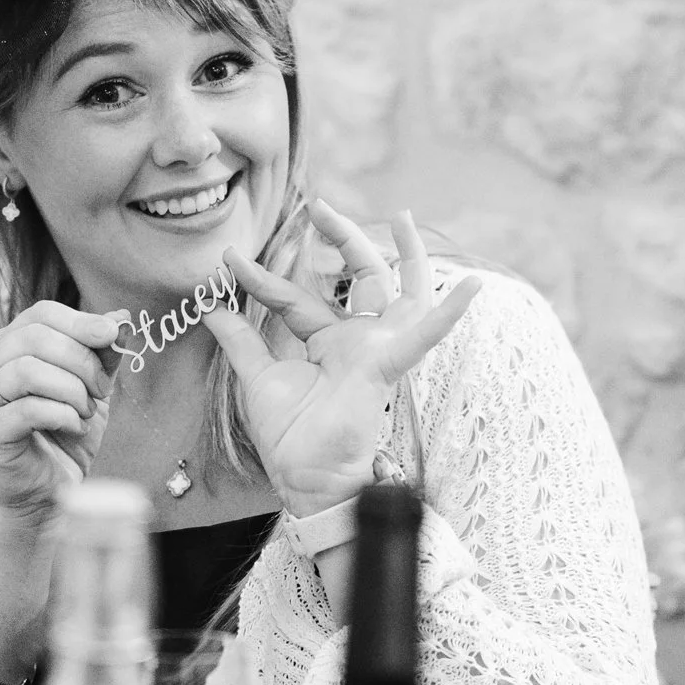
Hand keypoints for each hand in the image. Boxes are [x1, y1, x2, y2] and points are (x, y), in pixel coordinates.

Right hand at [0, 300, 121, 520]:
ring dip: (71, 390)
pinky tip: (75, 426)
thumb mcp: (94, 386)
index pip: (42, 314)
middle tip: (101, 388)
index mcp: (9, 344)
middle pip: (34, 337)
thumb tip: (123, 316)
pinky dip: (62, 415)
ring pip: (28, 370)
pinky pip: (26, 409)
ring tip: (86, 411)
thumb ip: (104, 351)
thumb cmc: (66, 432)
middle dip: (80, 360)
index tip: (112, 335)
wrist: (50, 491)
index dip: (81, 321)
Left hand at [207, 202, 480, 518]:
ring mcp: (377, 350)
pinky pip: (422, 336)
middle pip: (359, 277)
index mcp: (328, 342)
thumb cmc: (290, 438)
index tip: (229, 260)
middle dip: (343, 238)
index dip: (261, 279)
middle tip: (320, 206)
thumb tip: (211, 305)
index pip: (296, 297)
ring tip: (403, 218)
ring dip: (405, 254)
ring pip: (400, 291)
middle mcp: (358, 340)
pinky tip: (473, 286)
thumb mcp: (257, 377)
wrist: (305, 478)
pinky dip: (448, 313)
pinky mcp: (387, 365)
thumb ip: (241, 339)